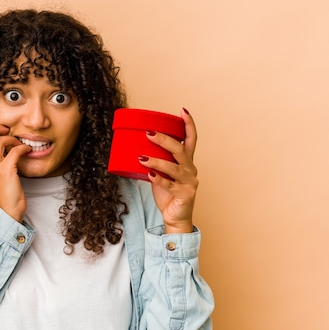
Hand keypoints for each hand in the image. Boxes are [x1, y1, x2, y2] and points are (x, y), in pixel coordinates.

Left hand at [138, 108, 198, 233]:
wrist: (176, 218)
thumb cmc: (168, 195)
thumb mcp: (162, 175)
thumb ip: (156, 163)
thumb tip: (137, 150)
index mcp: (187, 162)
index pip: (191, 139)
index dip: (189, 125)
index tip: (183, 111)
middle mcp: (191, 169)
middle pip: (180, 150)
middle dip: (164, 140)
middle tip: (149, 133)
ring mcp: (189, 182)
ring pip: (174, 167)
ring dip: (157, 161)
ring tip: (142, 157)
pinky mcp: (185, 194)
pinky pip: (170, 185)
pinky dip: (158, 179)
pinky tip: (149, 174)